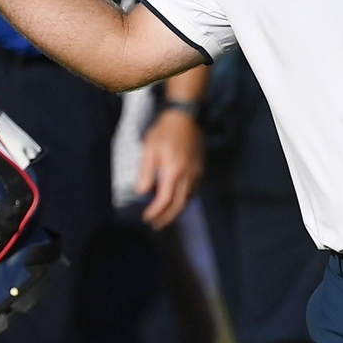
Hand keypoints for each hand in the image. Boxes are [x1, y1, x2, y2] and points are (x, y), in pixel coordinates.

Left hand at [137, 108, 204, 229]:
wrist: (185, 117)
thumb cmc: (164, 132)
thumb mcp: (149, 150)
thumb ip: (145, 173)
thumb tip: (142, 192)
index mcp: (173, 172)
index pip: (164, 200)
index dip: (155, 212)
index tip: (147, 218)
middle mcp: (187, 176)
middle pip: (179, 205)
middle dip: (167, 218)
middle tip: (156, 225)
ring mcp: (196, 173)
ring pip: (188, 200)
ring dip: (177, 212)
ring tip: (165, 218)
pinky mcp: (200, 170)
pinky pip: (193, 192)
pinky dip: (184, 201)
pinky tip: (177, 202)